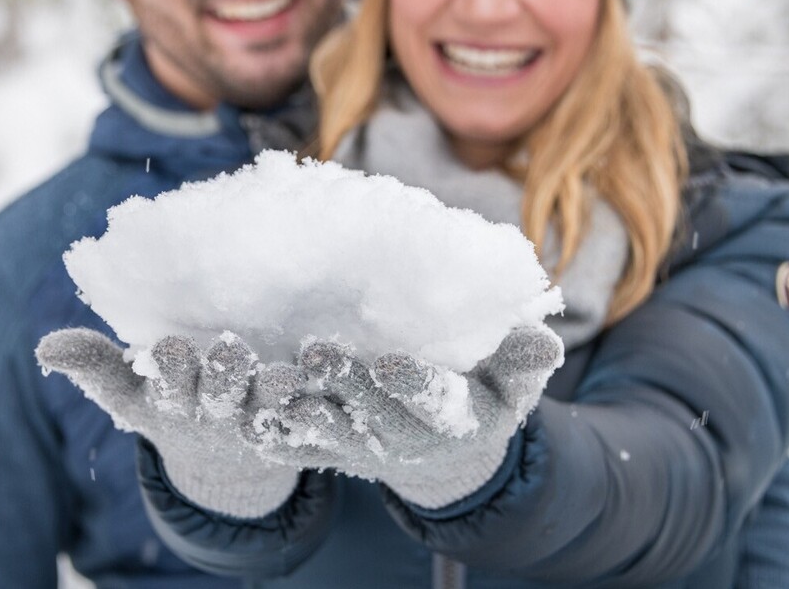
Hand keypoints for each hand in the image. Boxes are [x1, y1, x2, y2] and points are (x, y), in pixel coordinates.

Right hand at [36, 328, 298, 517]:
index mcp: (172, 395)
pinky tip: (322, 383)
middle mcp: (213, 407)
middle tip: (227, 349)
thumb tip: (46, 346)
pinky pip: (305, 410)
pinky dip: (313, 399)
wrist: (219, 457)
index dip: (168, 364)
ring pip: (265, 398)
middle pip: (217, 385)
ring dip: (273, 387)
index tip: (170, 348)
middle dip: (221, 369)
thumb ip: (92, 363)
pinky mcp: (290, 418)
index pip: (166, 373)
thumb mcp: (126, 391)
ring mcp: (253, 414)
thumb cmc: (165, 403)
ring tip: (284, 375)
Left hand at [250, 325, 562, 508]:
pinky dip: (271, 432)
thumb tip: (543, 341)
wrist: (440, 436)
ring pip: (327, 433)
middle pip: (373, 417)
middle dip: (346, 387)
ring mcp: (362, 446)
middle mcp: (405, 439)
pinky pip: (296, 445)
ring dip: (298, 412)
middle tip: (317, 353)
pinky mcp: (326, 447)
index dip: (413, 386)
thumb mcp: (510, 375)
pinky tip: (245, 413)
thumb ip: (521, 358)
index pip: (436, 402)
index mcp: (453, 419)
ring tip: (270, 381)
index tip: (388, 363)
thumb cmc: (480, 386)